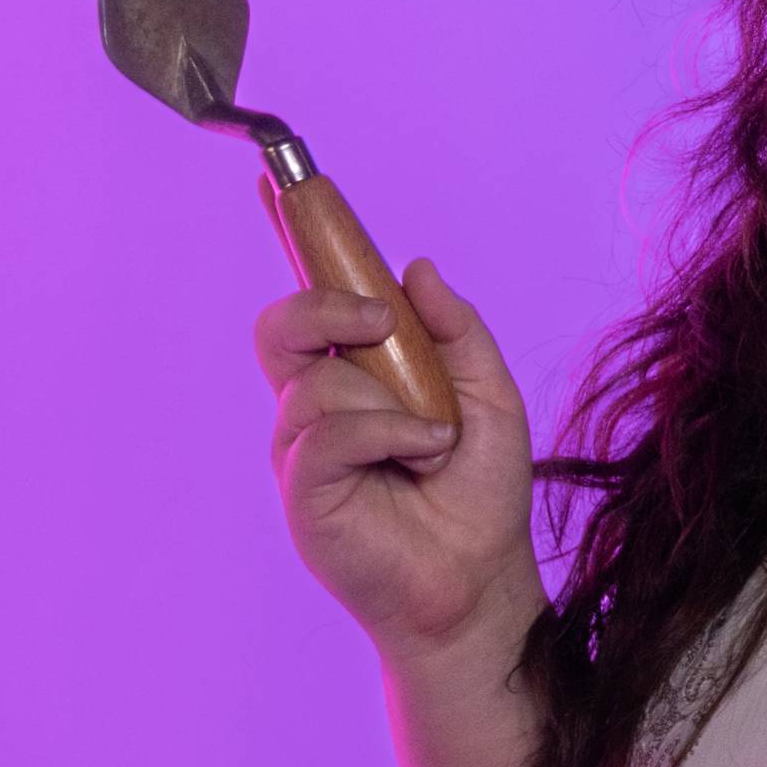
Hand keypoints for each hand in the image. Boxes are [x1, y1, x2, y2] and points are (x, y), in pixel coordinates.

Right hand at [255, 257, 539, 658]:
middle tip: (380, 323)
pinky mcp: (303, 493)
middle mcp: (317, 408)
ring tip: (432, 438)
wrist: (481, 581)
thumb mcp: (488, 394)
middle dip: (325, 304)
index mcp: (355, 376)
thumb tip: (416, 267)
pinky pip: (327, 432)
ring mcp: (303, 451)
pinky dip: (386, 430)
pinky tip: (422, 452)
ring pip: (315, 380)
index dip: (292, 245)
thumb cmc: (480, 494)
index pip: (310, 302)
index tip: (279, 186)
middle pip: (280, 326)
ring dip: (389, 398)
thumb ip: (456, 329)